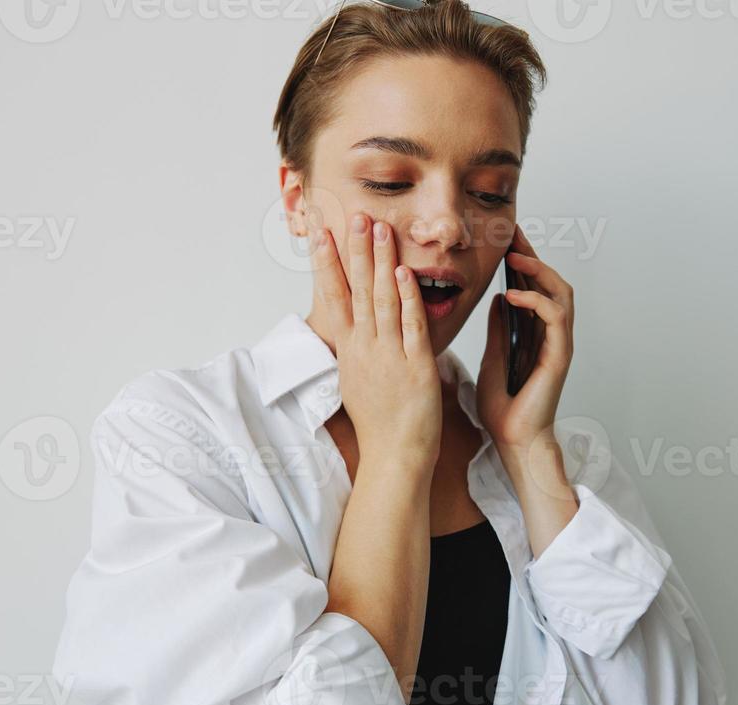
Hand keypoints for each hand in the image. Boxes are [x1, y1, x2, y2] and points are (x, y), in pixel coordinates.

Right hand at [310, 212, 441, 471]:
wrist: (395, 456)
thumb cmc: (380, 423)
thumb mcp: (357, 381)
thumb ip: (358, 349)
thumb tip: (353, 325)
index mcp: (349, 351)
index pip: (333, 296)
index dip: (326, 262)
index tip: (321, 232)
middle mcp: (364, 349)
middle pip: (356, 290)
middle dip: (355, 250)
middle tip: (354, 216)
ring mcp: (388, 355)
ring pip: (381, 300)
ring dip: (380, 262)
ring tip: (379, 228)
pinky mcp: (415, 365)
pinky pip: (410, 325)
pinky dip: (407, 298)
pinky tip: (405, 272)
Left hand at [475, 223, 573, 452]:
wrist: (512, 439)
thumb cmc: (504, 408)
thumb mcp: (492, 358)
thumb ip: (498, 329)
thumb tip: (497, 298)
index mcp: (534, 334)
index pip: (534, 287)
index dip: (522, 262)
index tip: (505, 240)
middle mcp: (551, 335)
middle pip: (551, 283)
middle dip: (533, 256)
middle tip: (512, 237)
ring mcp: (557, 344)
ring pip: (560, 293)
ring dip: (539, 271)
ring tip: (515, 258)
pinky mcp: (559, 356)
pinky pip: (555, 317)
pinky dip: (536, 301)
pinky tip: (513, 294)